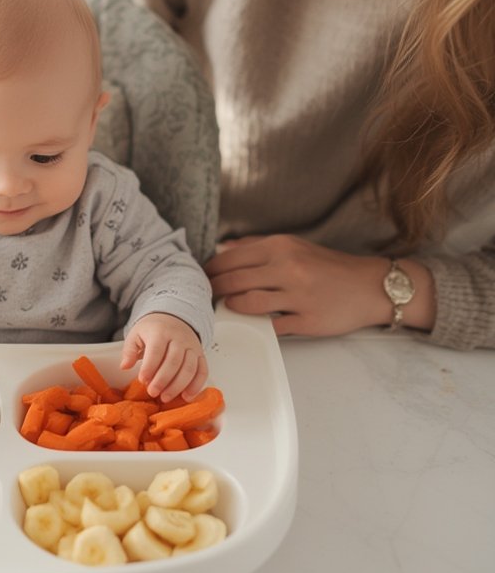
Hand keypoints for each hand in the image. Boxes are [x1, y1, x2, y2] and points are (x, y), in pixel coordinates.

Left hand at [120, 313, 207, 400]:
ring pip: (189, 368)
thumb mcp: (136, 334)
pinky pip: (202, 370)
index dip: (150, 367)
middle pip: (174, 361)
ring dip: (178, 386)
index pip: (156, 351)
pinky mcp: (200, 354)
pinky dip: (196, 385)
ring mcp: (192, 347)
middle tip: (153, 392)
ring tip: (165, 398)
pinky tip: (186, 396)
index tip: (142, 380)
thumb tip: (124, 366)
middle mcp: (179, 338)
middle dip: (163, 380)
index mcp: (160, 332)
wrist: (173, 318)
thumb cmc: (153, 330)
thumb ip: (129, 350)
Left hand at [205, 235, 430, 336]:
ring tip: (224, 309)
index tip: (202, 277)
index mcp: (281, 247)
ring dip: (230, 308)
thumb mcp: (295, 246)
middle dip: (213, 290)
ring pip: (246, 304)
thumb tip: (225, 249)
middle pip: (233, 281)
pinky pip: (270, 326)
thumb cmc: (329, 267)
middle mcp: (288, 268)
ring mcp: (297, 296)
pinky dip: (256, 326)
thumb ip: (258, 246)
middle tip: (204, 296)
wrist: (370, 287)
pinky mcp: (306, 321)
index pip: (230, 258)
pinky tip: (250, 324)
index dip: (210, 270)